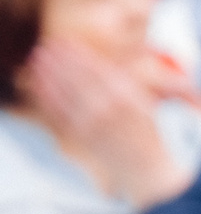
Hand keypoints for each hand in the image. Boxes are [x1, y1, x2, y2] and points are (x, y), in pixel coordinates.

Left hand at [20, 42, 184, 205]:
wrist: (150, 173)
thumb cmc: (149, 137)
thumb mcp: (144, 106)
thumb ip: (123, 85)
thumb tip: (98, 64)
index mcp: (129, 97)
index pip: (96, 67)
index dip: (77, 53)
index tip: (64, 41)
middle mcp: (111, 107)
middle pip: (77, 76)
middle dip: (59, 59)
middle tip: (45, 46)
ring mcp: (95, 123)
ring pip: (65, 91)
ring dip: (48, 73)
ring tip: (37, 60)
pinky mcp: (84, 137)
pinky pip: (60, 112)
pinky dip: (47, 97)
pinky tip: (38, 85)